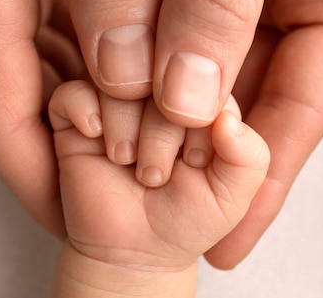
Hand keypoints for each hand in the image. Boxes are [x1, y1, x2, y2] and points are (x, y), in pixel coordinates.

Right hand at [48, 81, 269, 269]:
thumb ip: (249, 158)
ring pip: (117, 78)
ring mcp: (116, 98)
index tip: (194, 164)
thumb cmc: (185, 218)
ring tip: (126, 161)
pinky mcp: (76, 114)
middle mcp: (157, 91)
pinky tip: (95, 137)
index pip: (205, 77)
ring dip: (124, 124)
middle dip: (160, 131)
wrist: (132, 250)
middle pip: (159, 73)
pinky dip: (85, 110)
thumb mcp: (232, 196)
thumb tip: (227, 120)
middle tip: (156, 174)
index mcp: (198, 100)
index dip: (199, 120)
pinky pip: (74, 90)